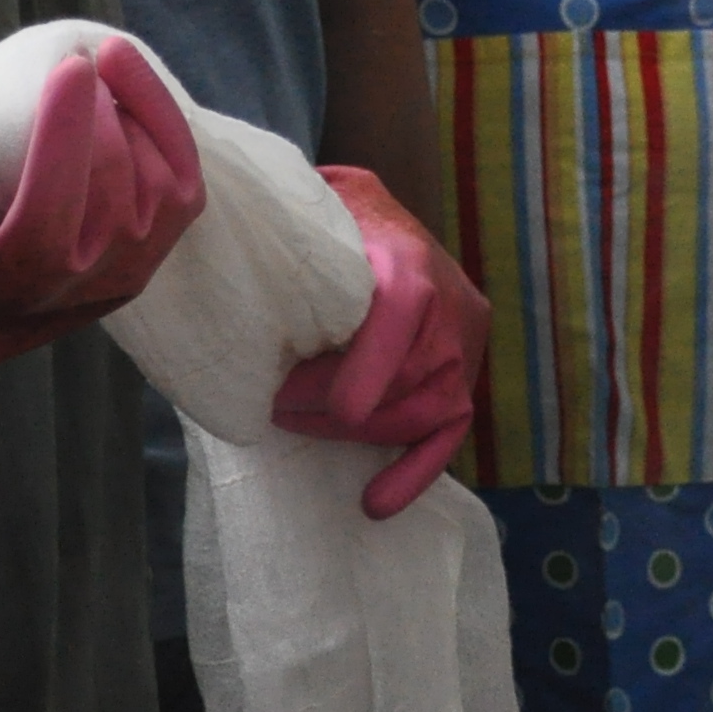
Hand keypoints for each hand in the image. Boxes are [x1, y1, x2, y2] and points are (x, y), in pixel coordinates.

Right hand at [0, 31, 208, 317]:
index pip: (50, 199)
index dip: (64, 129)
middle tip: (79, 58)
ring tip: (102, 64)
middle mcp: (84, 280)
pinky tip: (128, 75)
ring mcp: (131, 265)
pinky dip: (160, 118)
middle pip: (109, 179)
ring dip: (133, 111)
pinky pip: (182, 174)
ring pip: (154, 177)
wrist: (1, 304)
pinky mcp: (163, 243)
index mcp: (19, 273)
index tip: (67, 64)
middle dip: (100, 109)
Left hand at [271, 166, 490, 518]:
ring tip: (299, 423)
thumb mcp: (319, 207)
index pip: (399, 319)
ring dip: (356, 432)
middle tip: (273, 404)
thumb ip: (294, 227)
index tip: (293, 400)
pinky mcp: (466, 382)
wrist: (386, 222)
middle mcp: (451, 307)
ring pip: (422, 413)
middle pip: (403, 381)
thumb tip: (246, 247)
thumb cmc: (340, 220)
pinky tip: (376, 504)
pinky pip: (450, 436)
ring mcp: (465, 349)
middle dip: (332, 406)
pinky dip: (415, 474)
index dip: (357, 371)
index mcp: (410, 262)